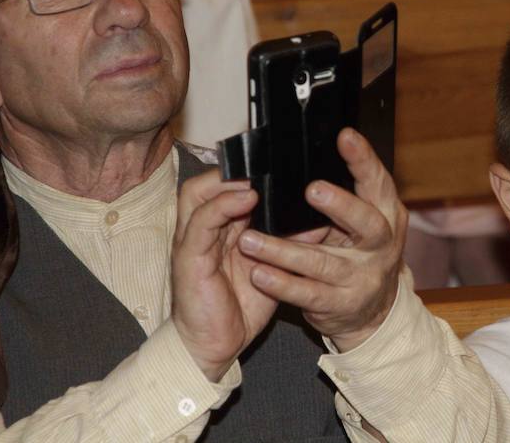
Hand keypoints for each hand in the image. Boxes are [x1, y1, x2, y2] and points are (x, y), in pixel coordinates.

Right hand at [170, 169, 277, 380]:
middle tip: (264, 161)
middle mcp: (201, 230)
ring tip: (256, 176)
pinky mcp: (189, 259)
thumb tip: (320, 221)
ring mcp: (191, 242)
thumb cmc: (239, 306)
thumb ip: (287, 242)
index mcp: (218, 229)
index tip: (275, 162)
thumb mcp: (271, 268)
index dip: (243, 171)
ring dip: (227, 182)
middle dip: (233, 168)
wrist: (213, 347)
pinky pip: (201, 223)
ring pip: (198, 194)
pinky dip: (222, 206)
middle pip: (206, 182)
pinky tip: (245, 199)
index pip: (222, 187)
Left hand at [237, 128, 406, 351]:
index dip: (364, 159)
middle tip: (312, 190)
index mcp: (387, 215)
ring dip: (284, 251)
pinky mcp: (341, 304)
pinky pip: (307, 293)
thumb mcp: (362, 220)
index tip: (344, 137)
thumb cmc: (359, 252)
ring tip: (250, 240)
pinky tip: (258, 274)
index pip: (378, 182)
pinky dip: (281, 284)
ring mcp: (362, 278)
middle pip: (367, 223)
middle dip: (341, 206)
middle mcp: (381, 246)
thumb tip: (312, 152)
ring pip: (322, 263)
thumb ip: (348, 191)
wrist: (374, 311)